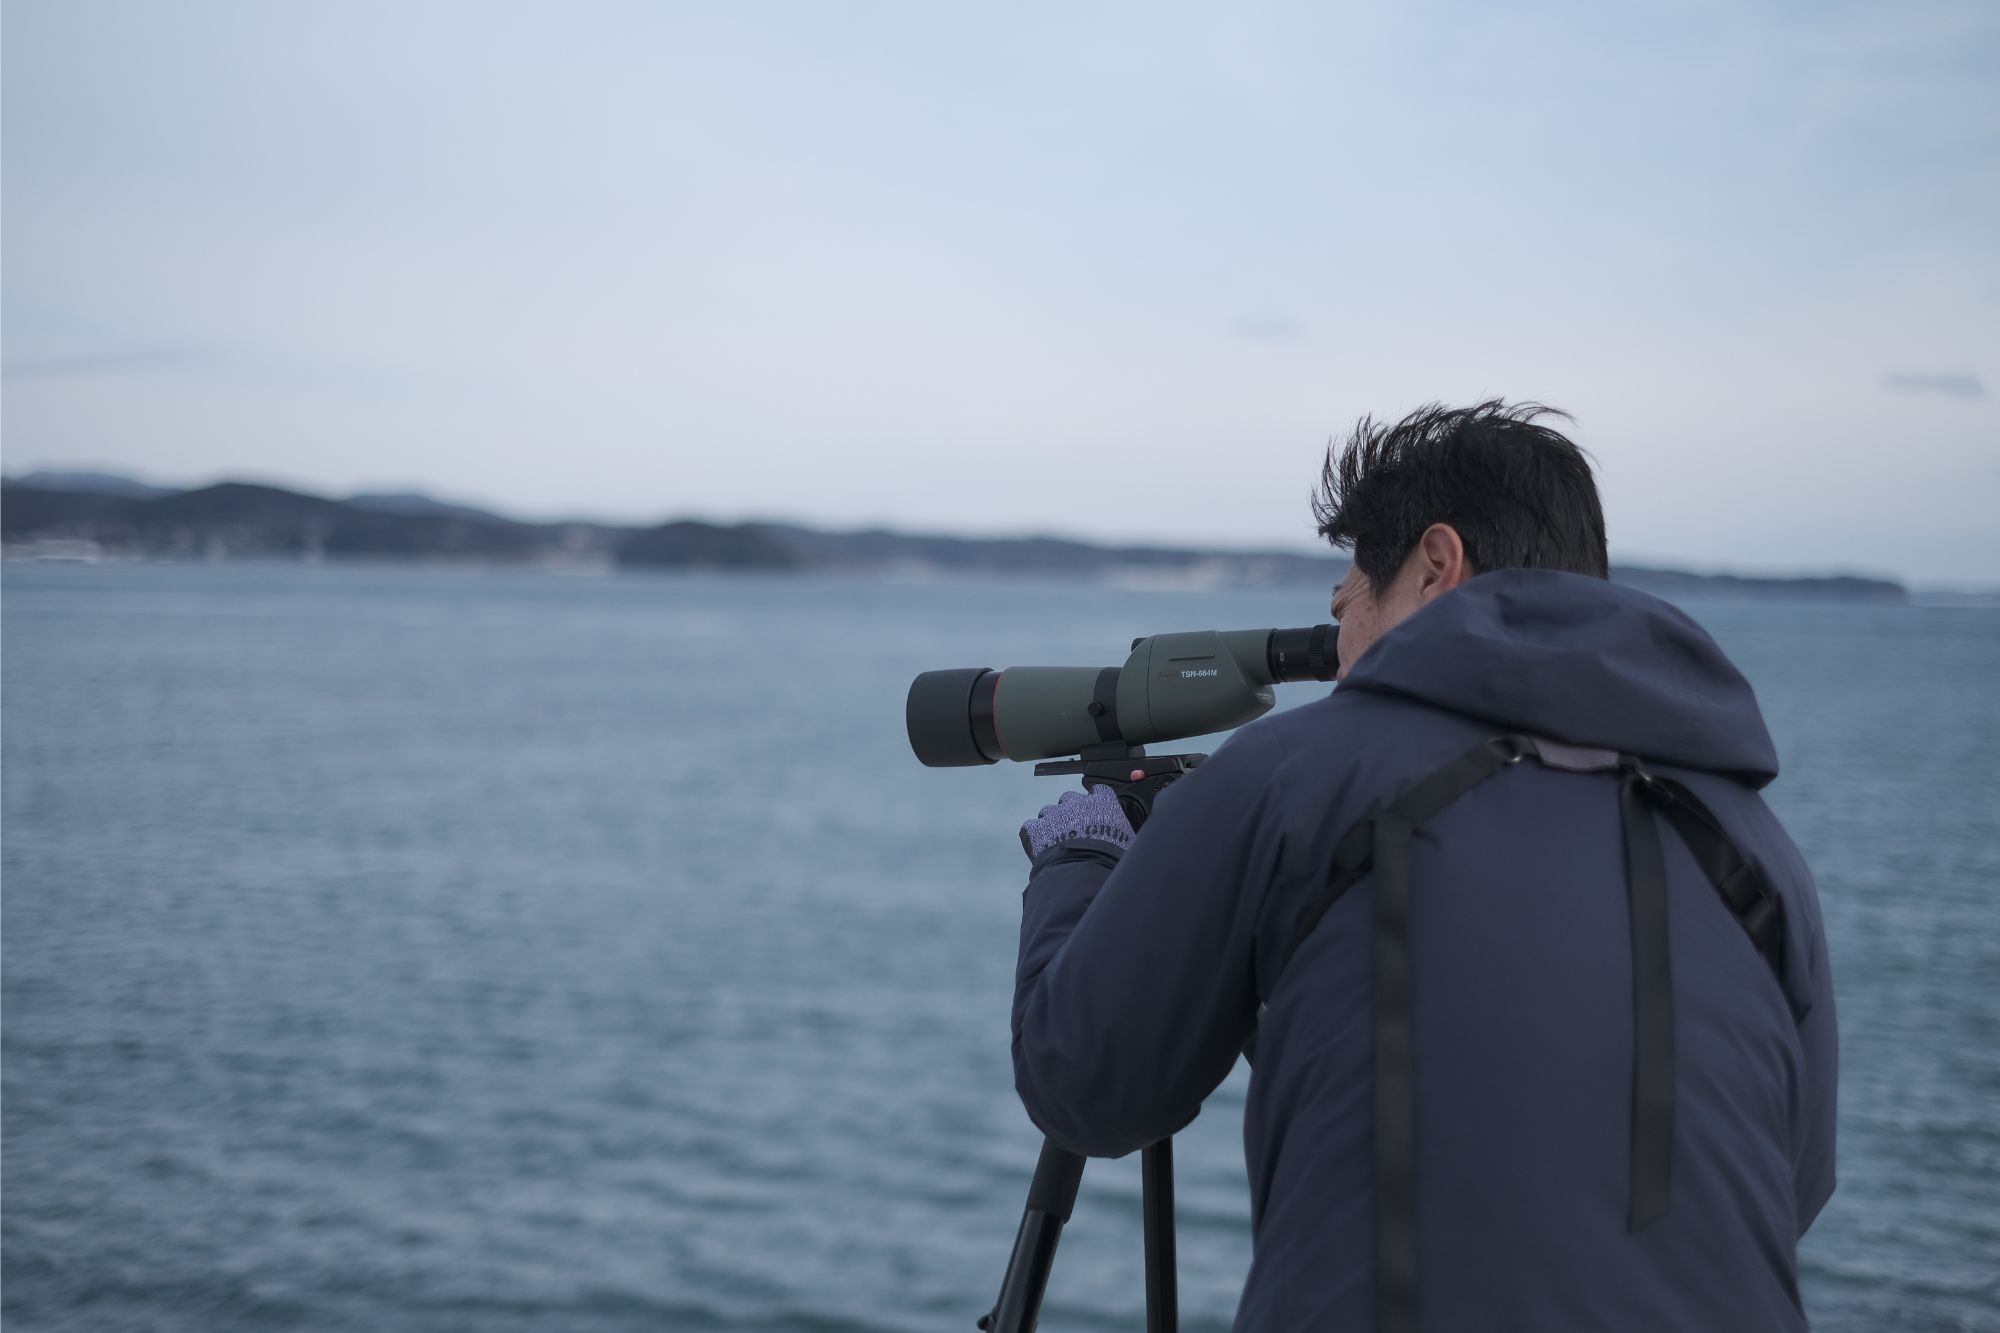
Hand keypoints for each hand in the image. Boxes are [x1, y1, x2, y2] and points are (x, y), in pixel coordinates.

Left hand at [1020, 785, 1136, 860]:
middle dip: (1071, 811)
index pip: (1100, 791)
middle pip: (1070, 799)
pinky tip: (1040, 846)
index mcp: (1102, 804)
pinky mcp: (1037, 828)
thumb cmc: (1110, 859)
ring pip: (1049, 811)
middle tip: (1075, 830)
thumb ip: (1124, 833)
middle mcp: (1077, 803)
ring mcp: (1055, 814)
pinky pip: (1031, 827)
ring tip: (1056, 841)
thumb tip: (1130, 841)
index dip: (1097, 800)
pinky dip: (1034, 835)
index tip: (1097, 809)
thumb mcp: (1129, 844)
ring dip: (1051, 823)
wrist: (1085, 871)